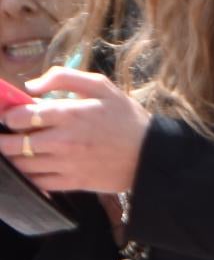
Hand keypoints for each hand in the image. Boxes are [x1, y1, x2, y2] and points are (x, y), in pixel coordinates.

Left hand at [6, 68, 147, 196]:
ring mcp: (67, 164)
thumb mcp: (102, 86)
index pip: (20, 117)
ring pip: (22, 164)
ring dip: (14, 157)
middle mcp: (64, 140)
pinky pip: (37, 182)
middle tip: (7, 135)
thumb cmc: (126, 117)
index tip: (12, 116)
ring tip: (18, 150)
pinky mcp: (73, 182)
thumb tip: (32, 86)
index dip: (9, 116)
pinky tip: (32, 167)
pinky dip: (28, 176)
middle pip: (13, 144)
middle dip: (4, 138)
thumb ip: (64, 78)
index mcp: (70, 114)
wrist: (152, 154)